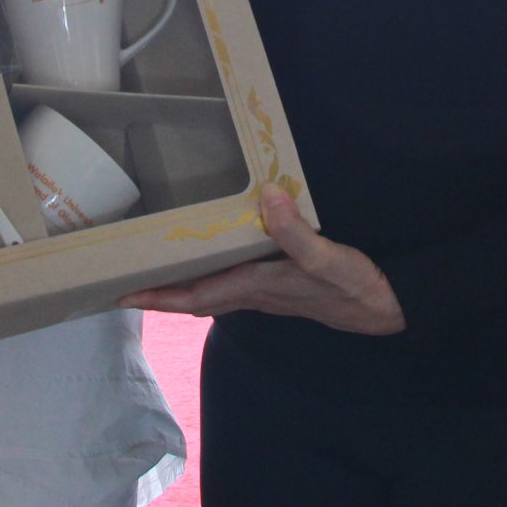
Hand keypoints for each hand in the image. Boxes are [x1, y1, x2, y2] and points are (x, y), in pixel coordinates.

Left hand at [120, 187, 405, 334]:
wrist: (384, 308)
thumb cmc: (353, 287)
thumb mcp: (326, 257)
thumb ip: (295, 232)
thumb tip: (264, 198)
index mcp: (257, 286)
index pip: (195, 296)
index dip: (158, 297)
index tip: (123, 296)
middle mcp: (254, 294)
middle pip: (194, 298)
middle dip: (159, 295)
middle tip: (123, 282)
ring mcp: (265, 293)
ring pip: (211, 293)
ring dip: (180, 287)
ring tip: (153, 270)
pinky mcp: (278, 286)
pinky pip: (230, 284)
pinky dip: (209, 277)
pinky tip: (208, 259)